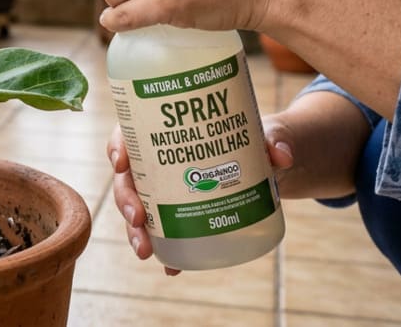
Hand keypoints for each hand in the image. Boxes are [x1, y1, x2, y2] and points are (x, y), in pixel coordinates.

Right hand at [109, 119, 294, 274]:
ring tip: (146, 251)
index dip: (118, 146)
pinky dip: (167, 252)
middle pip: (129, 178)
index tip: (121, 163)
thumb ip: (274, 139)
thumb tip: (282, 155)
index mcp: (167, 132)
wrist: (269, 162)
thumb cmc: (255, 137)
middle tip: (138, 218)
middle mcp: (160, 162)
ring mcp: (168, 190)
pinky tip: (171, 268)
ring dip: (136, 231)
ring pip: (139, 209)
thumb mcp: (266, 134)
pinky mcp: (183, 213)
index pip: (130, 133)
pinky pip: (167, 233)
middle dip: (126, 200)